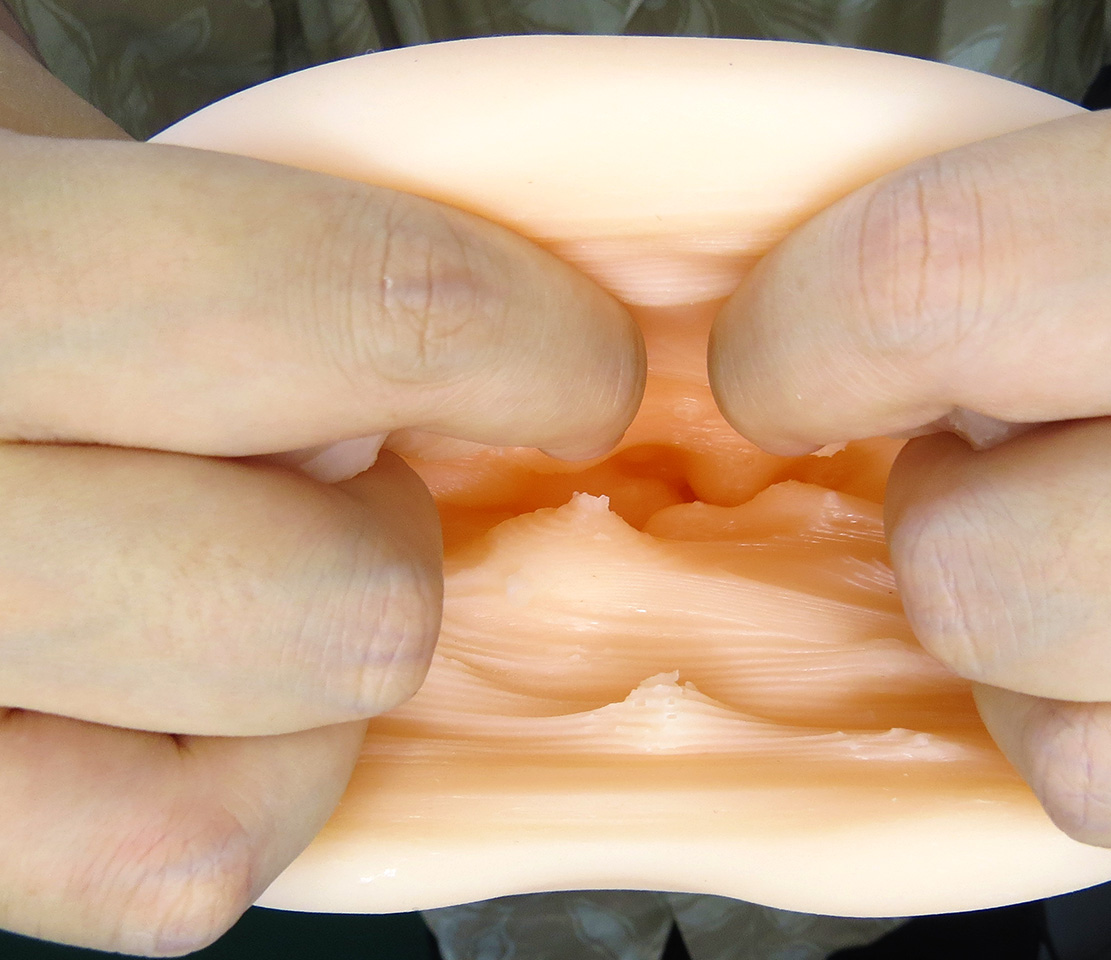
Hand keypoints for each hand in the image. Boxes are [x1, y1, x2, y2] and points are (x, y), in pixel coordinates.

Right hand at [0, 32, 642, 954]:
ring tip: (253, 560)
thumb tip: (454, 294)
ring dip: (317, 669)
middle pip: (330, 604)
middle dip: (396, 534)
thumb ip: (222, 224)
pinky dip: (246, 784)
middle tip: (349, 462)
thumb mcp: (35, 158)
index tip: (572, 360)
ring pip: (244, 791)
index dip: (531, 347)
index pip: (358, 319)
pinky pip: (164, 874)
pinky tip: (200, 672)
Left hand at [710, 25, 1110, 950]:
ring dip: (1035, 675)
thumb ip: (1019, 219)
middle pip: (987, 576)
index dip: (803, 339)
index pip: (942, 286)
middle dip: (936, 532)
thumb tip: (786, 291)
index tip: (781, 364)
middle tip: (986, 473)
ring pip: (1083, 760)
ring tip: (1103, 572)